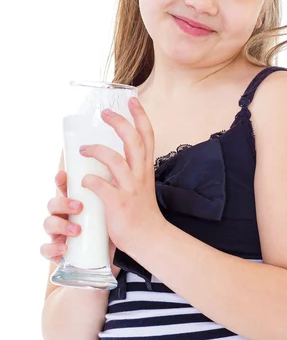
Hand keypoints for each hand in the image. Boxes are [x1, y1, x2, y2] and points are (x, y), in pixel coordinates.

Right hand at [40, 169, 120, 277]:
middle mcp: (64, 216)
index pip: (64, 188)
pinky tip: (65, 248)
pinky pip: (46, 250)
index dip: (60, 180)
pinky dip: (52, 248)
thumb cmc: (111, 228)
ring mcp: (59, 234)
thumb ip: (112, 193)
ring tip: (78, 230)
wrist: (114, 257)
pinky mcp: (58, 253)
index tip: (63, 175)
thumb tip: (120, 171)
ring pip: (48, 223)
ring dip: (61, 225)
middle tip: (80, 207)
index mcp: (76, 203)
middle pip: (53, 204)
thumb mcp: (112, 209)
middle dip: (63, 203)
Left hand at [79, 97, 166, 255]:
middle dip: (120, 123)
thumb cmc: (141, 212)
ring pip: (116, 160)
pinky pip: (103, 186)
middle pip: (134, 140)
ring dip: (98, 150)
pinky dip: (91, 180)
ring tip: (83, 148)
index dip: (141, 116)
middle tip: (105, 113)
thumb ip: (130, 168)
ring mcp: (130, 188)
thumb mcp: (140, 184)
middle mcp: (140, 174)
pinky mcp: (119, 204)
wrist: (149, 239)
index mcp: (145, 168)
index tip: (132, 100)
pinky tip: (83, 180)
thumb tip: (110, 155)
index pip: (147, 136)